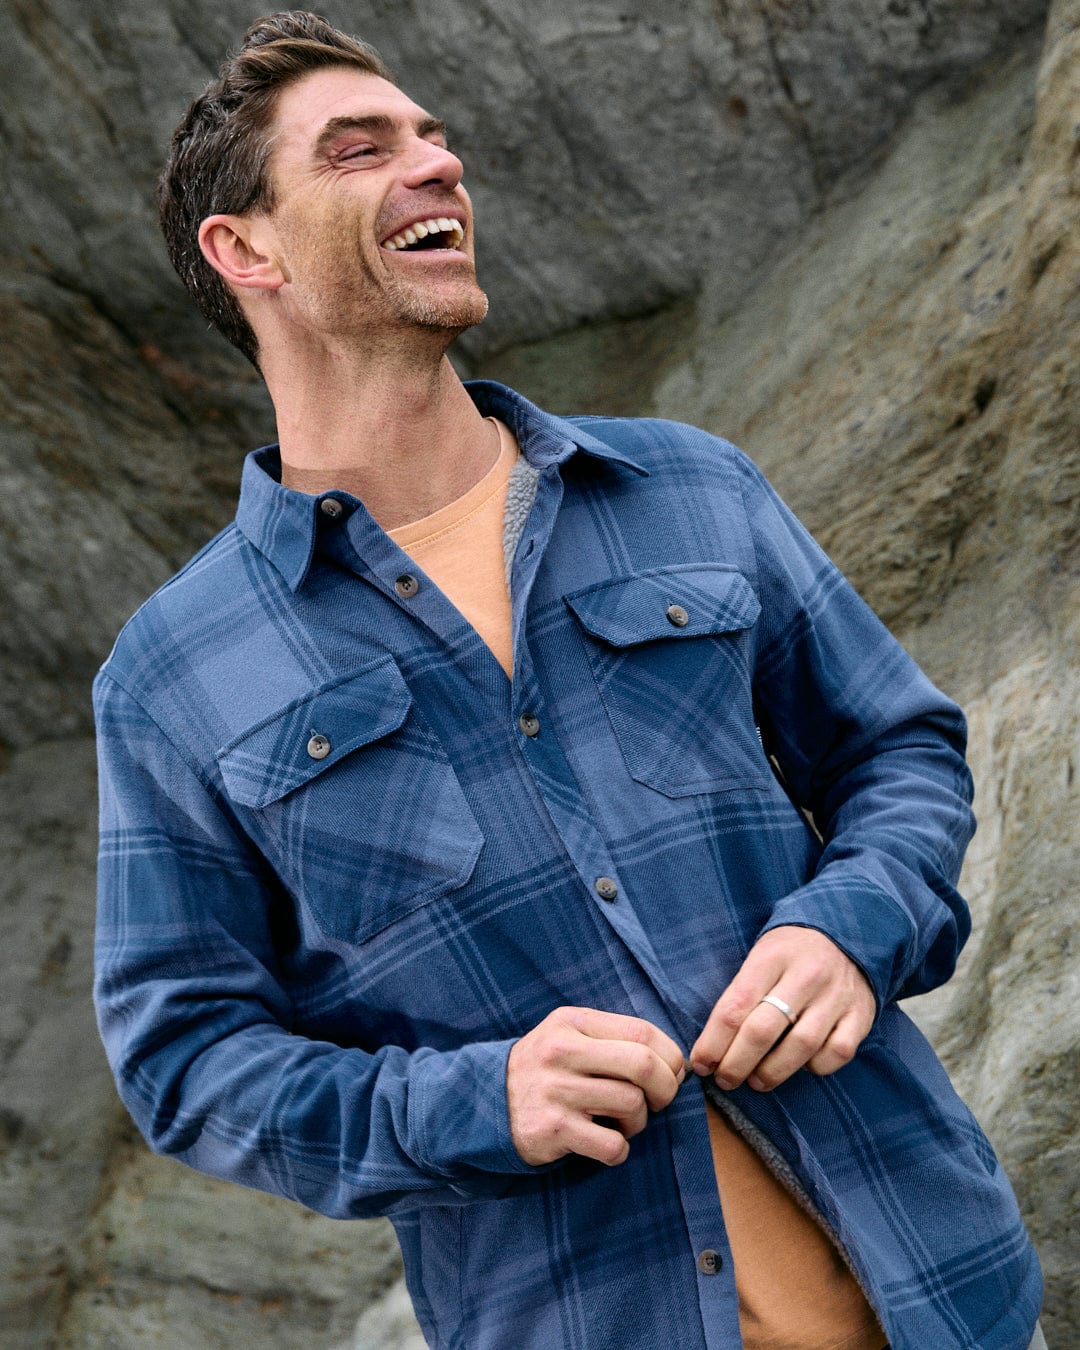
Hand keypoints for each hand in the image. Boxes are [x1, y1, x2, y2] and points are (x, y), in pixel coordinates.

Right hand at [507, 1007, 685, 1166]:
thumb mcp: (569, 1036)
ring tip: (621, 1123)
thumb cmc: (545, 1070)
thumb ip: (614, 1040)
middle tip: (659, 1102)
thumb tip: (675, 1065)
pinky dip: (619, 1150)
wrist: (485, 1103)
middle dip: (666, 1088)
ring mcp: (556, 1090)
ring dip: (639, 1122)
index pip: (641, 1031)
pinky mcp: (552, 1129)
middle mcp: (562, 1051)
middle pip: (642, 1065)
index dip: (670, 1056)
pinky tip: (605, 1143)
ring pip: (631, 1105)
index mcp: (572, 1022)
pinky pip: (612, 1144)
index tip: (671, 1073)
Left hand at [689, 927, 874, 1092]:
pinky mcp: (861, 1015)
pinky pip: (836, 1053)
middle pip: (763, 1031)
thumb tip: (712, 1046)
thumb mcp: (761, 956)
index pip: (735, 1006)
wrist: (847, 932)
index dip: (713, 1042)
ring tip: (756, 1082)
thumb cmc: (790, 953)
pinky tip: (801, 1065)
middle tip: (725, 1080)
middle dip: (737, 1063)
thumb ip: (741, 994)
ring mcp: (837, 996)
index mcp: (772, 957)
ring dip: (772, 1072)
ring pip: (800, 1046)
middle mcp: (806, 975)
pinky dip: (816, 1066)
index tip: (700, 1064)